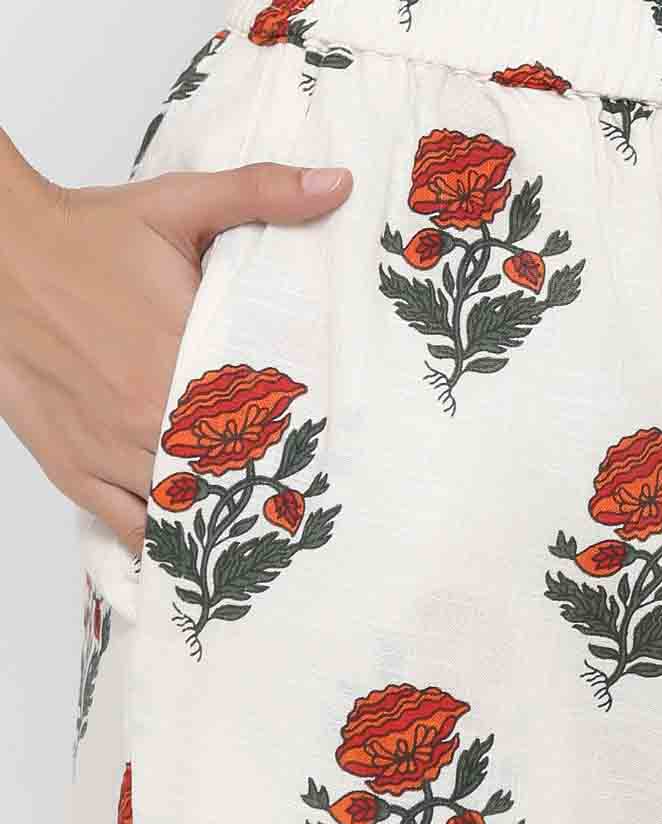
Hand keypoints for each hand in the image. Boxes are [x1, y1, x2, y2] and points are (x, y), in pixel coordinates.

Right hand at [0, 130, 351, 554]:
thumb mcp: (177, 205)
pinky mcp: (74, 469)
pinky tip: (196, 549)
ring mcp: (110, 449)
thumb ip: (259, 195)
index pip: (264, 425)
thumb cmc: (85, 234)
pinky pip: (129, 529)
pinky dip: (164, 544)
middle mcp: (149, 414)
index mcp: (186, 357)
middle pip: (229, 479)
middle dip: (266, 495)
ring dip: (221, 526)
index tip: (330, 465)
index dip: (300, 450)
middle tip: (305, 511)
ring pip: (184, 514)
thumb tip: (336, 185)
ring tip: (261, 538)